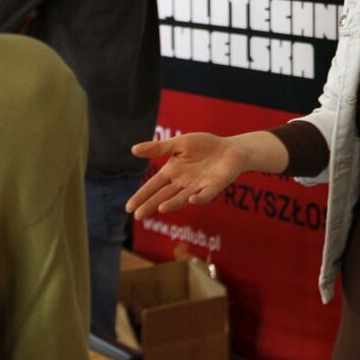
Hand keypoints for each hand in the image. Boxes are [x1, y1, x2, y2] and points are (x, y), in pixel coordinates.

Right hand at [126, 132, 248, 219]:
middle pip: (163, 196)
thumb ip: (158, 148)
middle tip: (138, 215)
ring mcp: (198, 187)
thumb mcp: (179, 144)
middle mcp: (182, 183)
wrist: (231, 148)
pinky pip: (206, 194)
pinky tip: (192, 199)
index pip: (153, 186)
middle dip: (151, 205)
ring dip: (173, 203)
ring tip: (161, 208)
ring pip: (182, 197)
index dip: (141, 196)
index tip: (129, 207)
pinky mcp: (214, 187)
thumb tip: (133, 150)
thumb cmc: (204, 146)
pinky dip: (200, 198)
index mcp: (172, 173)